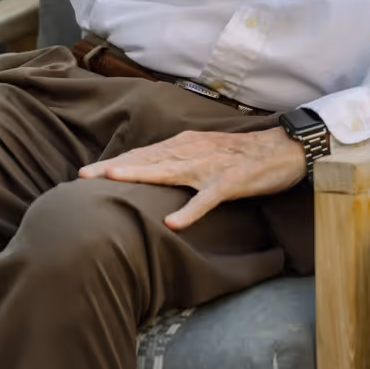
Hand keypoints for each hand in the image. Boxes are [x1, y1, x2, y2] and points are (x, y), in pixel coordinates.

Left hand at [78, 127, 306, 229]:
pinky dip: (191, 210)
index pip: (143, 154)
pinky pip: (209, 198)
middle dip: (115, 168)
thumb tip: (150, 172)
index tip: (84, 172)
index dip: (114, 162)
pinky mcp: (232, 182)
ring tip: (114, 182)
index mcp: (186, 145)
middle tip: (82, 177)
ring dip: (142, 175)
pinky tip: (174, 223)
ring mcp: (212, 167)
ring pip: (171, 171)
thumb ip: (179, 161)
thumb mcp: (206, 152)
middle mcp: (193, 152)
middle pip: (148, 160)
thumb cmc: (245, 155)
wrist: (287, 148)